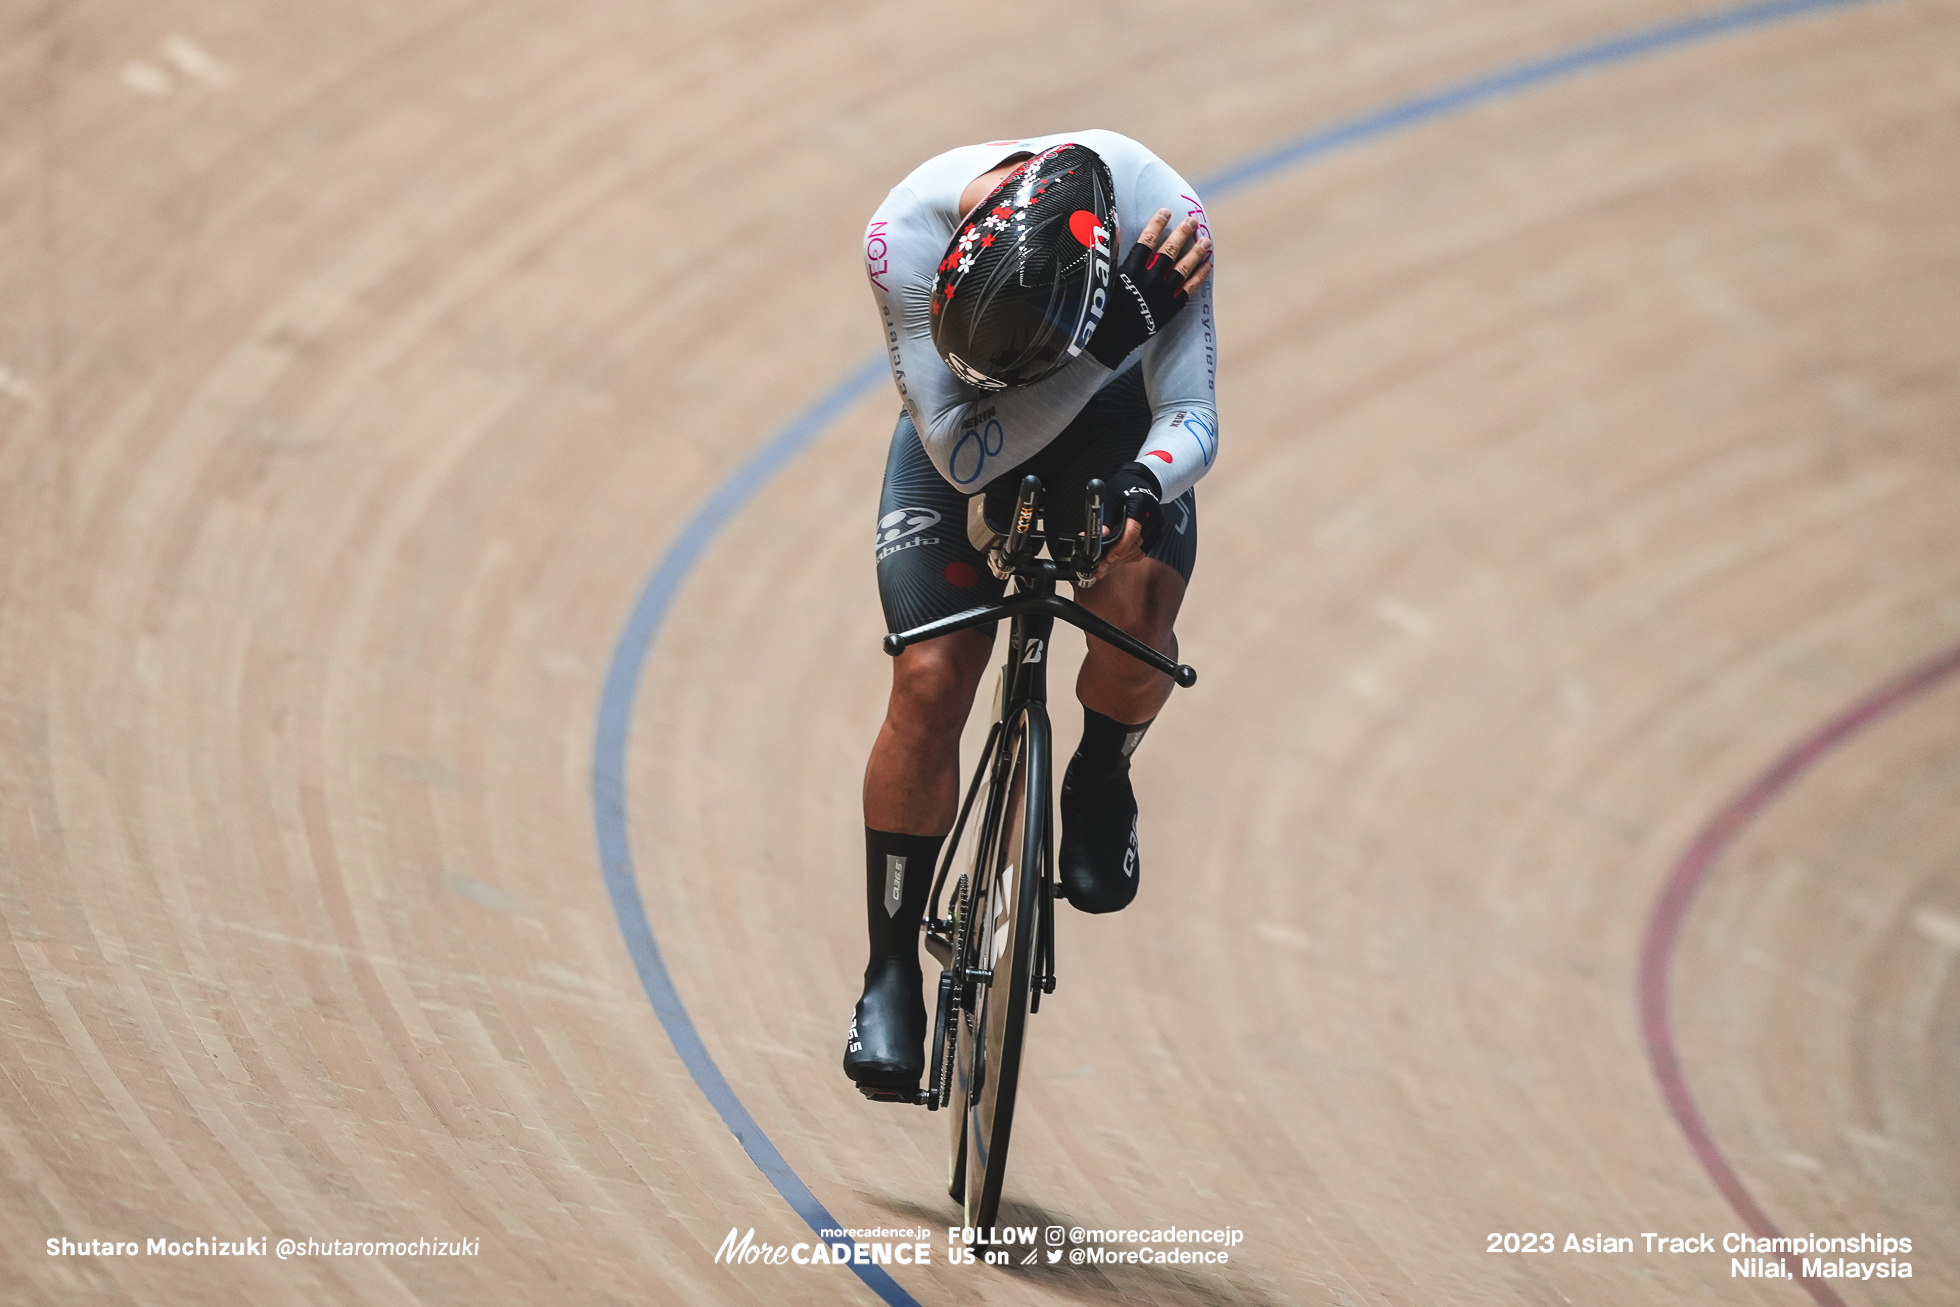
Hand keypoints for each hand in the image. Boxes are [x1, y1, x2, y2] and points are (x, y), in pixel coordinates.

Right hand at [1085, 209, 1213, 368]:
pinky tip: (1207, 265)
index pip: (1146, 240)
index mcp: (1130, 270)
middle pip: (1169, 251)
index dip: (1157, 224)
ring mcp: (1161, 294)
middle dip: (1182, 233)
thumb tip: (1117, 227)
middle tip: (1193, 221)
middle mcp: (1148, 279)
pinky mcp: (1170, 308)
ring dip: (1196, 252)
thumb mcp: (1105, 278)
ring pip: (1183, 268)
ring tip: (1206, 240)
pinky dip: (1199, 276)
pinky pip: (1188, 289)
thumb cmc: (1104, 308)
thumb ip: (1114, 253)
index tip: (1166, 211)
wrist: (1110, 340)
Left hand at [1091, 461, 1163, 578]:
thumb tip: (1098, 537)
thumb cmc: (1123, 488)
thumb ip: (1105, 519)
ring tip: (1106, 567)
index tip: (1107, 558)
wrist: (1140, 482)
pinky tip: (1118, 560)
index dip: (1120, 547)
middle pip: (1135, 545)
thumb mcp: (1109, 499)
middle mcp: (1152, 516)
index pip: (1133, 531)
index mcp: (1140, 504)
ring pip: (1139, 551)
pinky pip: (1143, 550)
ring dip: (1122, 560)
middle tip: (1100, 569)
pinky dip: (1130, 557)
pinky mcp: (1157, 533)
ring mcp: (1157, 525)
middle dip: (1116, 559)